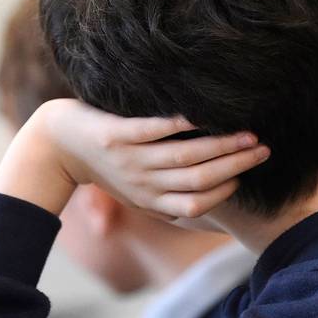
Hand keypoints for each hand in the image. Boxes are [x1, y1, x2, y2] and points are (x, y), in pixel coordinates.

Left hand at [0, 99, 268, 218]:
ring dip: (219, 145)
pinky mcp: (114, 135)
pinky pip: (152, 130)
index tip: (251, 172)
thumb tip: (210, 191)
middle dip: (235, 165)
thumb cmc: (102, 163)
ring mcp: (127, 159)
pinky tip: (202, 112)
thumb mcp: (133, 188)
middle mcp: (140, 184)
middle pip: (198, 180)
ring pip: (183, 157)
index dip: (227, 189)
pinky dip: (179, 123)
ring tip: (247, 132)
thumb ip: (165, 193)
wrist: (54, 144)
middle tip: (264, 147)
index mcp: (147, 200)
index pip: (197, 204)